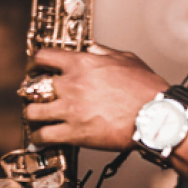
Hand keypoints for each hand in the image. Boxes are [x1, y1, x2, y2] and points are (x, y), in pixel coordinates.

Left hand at [23, 44, 167, 150]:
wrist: (155, 116)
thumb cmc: (146, 89)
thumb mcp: (126, 59)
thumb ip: (104, 53)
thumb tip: (92, 49)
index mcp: (82, 64)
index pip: (44, 57)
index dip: (36, 62)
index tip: (35, 67)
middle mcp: (71, 85)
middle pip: (34, 86)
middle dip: (32, 91)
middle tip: (34, 95)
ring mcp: (70, 110)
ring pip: (33, 112)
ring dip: (32, 115)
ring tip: (35, 117)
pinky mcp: (74, 133)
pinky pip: (44, 136)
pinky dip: (38, 138)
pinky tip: (39, 138)